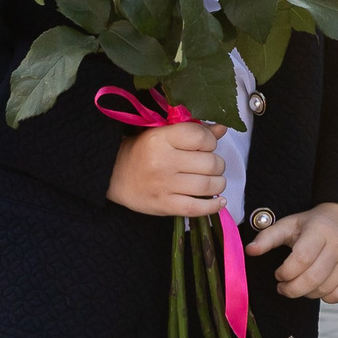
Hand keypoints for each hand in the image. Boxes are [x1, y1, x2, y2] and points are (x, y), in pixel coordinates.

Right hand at [107, 120, 224, 216]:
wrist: (115, 176)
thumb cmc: (143, 151)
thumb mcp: (163, 133)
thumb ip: (194, 130)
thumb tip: (222, 129)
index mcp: (162, 139)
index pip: (200, 138)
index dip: (211, 141)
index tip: (207, 145)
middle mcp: (164, 162)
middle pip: (209, 163)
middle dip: (217, 163)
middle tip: (211, 164)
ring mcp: (165, 186)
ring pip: (207, 185)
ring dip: (218, 183)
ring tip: (215, 180)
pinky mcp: (164, 206)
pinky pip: (196, 208)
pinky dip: (213, 206)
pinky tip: (219, 201)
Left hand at [249, 202, 337, 301]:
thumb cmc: (314, 224)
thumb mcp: (291, 224)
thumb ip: (268, 237)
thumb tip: (249, 251)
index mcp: (320, 231)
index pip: (301, 259)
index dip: (285, 272)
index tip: (278, 274)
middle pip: (312, 278)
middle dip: (292, 289)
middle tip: (283, 287)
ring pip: (324, 289)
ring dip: (306, 293)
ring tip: (300, 283)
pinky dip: (325, 297)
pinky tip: (318, 287)